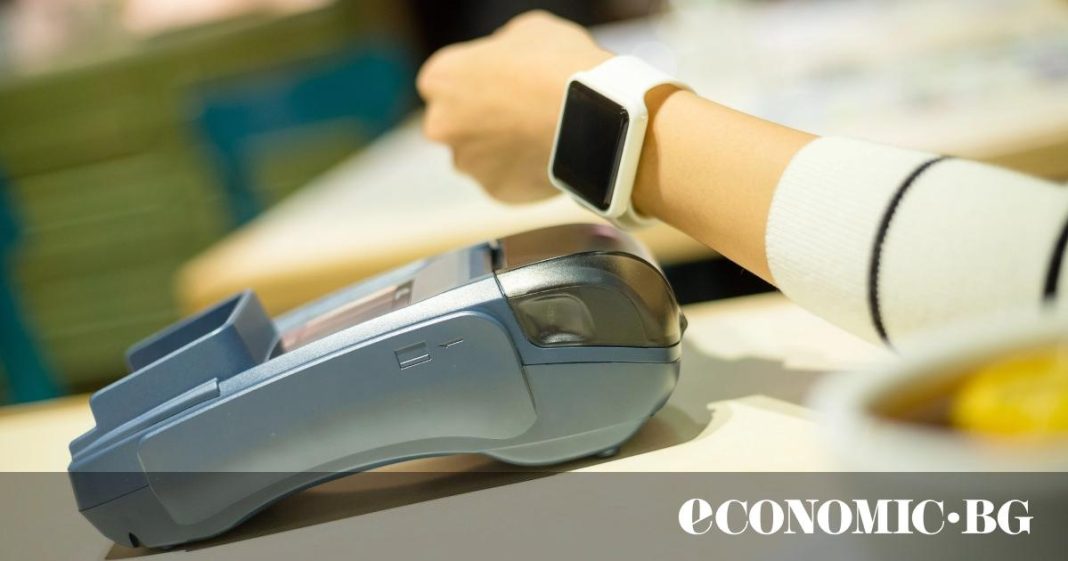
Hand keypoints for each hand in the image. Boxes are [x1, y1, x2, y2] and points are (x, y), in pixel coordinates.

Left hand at [416, 11, 612, 202]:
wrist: (592, 115)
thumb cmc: (558, 64)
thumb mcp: (528, 32)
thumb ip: (502, 50)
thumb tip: (505, 63)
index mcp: (441, 78)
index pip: (443, 83)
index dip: (475, 82)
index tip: (501, 84)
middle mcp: (441, 124)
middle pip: (455, 124)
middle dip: (480, 121)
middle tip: (520, 112)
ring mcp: (467, 162)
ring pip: (478, 157)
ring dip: (501, 150)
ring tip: (540, 135)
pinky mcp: (494, 191)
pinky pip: (506, 181)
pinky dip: (523, 173)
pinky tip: (548, 155)